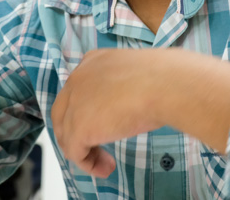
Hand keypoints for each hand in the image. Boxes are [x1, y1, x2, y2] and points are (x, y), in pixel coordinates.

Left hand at [51, 49, 229, 177]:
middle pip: (64, 112)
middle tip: (98, 148)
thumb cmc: (163, 78)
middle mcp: (78, 78)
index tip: (103, 126)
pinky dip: (89, 164)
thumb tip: (132, 102)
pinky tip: (106, 168)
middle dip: (79, 133)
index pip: (77, 91)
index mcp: (92, 61)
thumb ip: (123, 87)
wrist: (165, 84)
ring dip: (86, 151)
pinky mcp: (78, 127)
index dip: (85, 111)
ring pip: (67, 134)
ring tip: (106, 163)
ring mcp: (74, 102)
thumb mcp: (137, 75)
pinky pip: (75, 152)